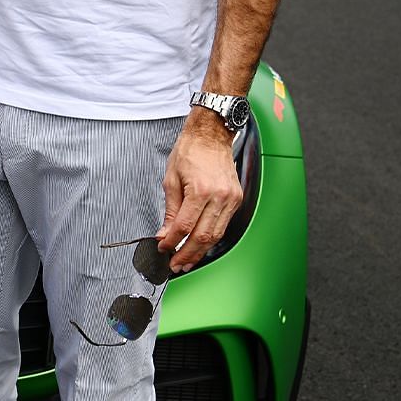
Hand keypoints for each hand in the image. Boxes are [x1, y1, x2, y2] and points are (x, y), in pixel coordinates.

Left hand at [155, 110, 242, 272]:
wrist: (211, 136)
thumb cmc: (189, 152)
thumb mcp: (171, 179)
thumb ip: (169, 210)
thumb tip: (165, 233)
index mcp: (200, 191)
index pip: (184, 226)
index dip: (172, 241)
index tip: (163, 248)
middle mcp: (219, 197)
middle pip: (203, 236)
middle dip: (188, 254)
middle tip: (175, 264)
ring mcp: (231, 199)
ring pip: (217, 235)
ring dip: (200, 250)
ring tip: (187, 260)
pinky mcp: (237, 199)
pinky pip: (224, 225)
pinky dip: (211, 237)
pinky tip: (200, 244)